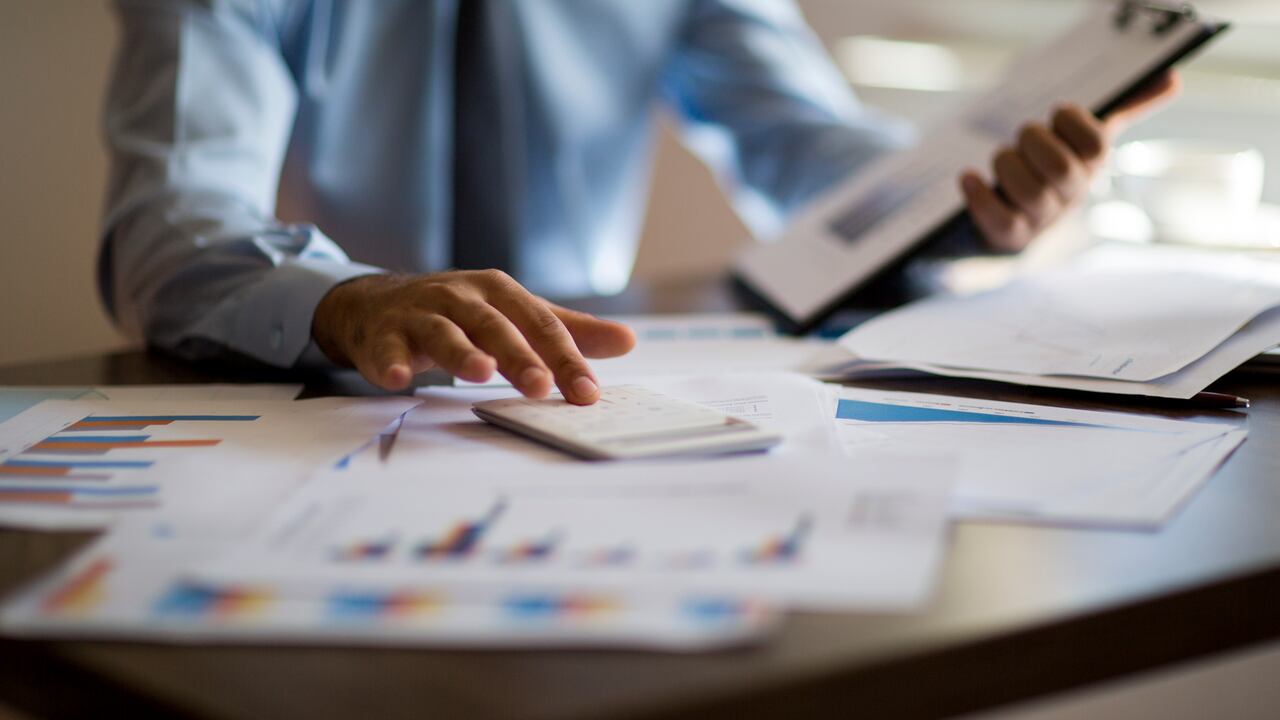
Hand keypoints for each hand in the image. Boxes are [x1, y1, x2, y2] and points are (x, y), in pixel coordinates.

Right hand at [312, 270, 635, 402]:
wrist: (377, 303)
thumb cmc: (458, 312)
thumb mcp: (513, 314)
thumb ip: (567, 330)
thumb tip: (628, 340)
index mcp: (499, 291)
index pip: (540, 324)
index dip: (565, 358)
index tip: (588, 393)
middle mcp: (460, 296)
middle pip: (494, 325)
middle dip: (518, 355)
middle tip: (540, 387)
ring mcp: (419, 313)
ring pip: (443, 332)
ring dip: (461, 352)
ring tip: (480, 374)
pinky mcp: (383, 334)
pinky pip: (386, 350)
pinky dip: (391, 363)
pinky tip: (398, 381)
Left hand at [960, 71, 1180, 250]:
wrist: (1019, 224)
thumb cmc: (1053, 169)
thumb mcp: (1085, 139)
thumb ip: (1124, 108)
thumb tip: (1171, 79)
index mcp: (1091, 165)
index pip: (1096, 145)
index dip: (1074, 122)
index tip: (1057, 112)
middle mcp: (1071, 194)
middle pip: (1062, 170)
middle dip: (1034, 143)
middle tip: (1022, 135)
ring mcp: (1043, 218)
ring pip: (1030, 195)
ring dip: (1007, 166)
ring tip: (1000, 158)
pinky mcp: (1011, 236)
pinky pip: (1000, 221)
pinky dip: (981, 197)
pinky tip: (968, 178)